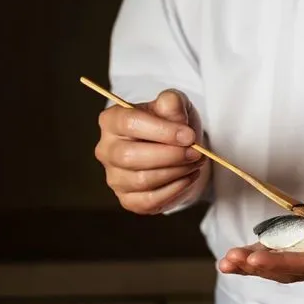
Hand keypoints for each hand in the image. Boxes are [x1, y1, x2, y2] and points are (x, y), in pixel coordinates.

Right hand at [94, 89, 207, 214]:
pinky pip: (149, 200)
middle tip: (196, 153)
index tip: (189, 136)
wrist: (178, 149)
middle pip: (130, 156)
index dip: (162, 131)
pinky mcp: (127, 199)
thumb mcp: (175, 106)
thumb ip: (172, 102)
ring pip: (142, 180)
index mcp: (112, 120)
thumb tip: (170, 104)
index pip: (130, 123)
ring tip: (195, 162)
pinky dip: (174, 190)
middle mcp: (106, 149)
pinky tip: (188, 177)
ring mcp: (114, 177)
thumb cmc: (171, 124)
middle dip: (170, 155)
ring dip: (176, 172)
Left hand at [218, 162, 303, 282]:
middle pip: (292, 270)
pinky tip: (236, 254)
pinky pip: (280, 249)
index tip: (257, 257)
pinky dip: (258, 251)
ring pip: (282, 264)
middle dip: (261, 266)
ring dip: (254, 264)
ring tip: (226, 262)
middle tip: (232, 260)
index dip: (284, 263)